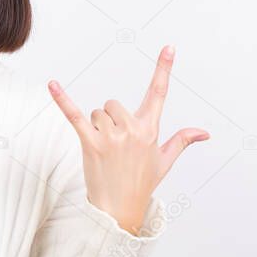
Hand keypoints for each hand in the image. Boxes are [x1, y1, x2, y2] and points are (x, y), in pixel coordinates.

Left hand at [47, 45, 209, 234]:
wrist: (119, 209)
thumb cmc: (141, 184)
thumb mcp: (164, 161)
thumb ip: (181, 140)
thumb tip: (204, 132)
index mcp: (150, 130)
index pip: (159, 94)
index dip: (164, 69)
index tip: (168, 48)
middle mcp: (132, 130)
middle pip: (113, 104)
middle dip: (110, 119)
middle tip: (114, 145)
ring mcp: (111, 136)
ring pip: (97, 113)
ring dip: (96, 127)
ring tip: (103, 151)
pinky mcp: (90, 143)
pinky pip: (74, 115)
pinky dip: (61, 99)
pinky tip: (52, 83)